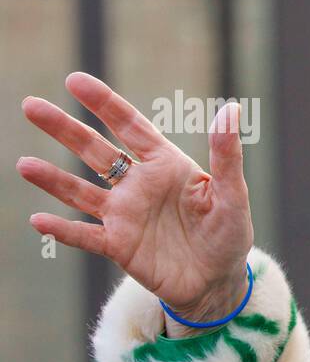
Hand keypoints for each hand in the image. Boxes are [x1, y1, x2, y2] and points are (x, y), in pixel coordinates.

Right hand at [17, 72, 254, 322]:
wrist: (218, 281)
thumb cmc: (228, 233)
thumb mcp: (232, 194)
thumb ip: (227, 155)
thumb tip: (231, 109)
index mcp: (165, 165)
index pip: (131, 127)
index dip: (104, 104)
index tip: (75, 80)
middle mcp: (138, 185)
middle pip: (95, 151)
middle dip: (65, 129)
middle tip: (31, 105)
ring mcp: (124, 215)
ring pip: (81, 192)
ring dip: (53, 179)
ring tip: (24, 165)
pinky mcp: (118, 246)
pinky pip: (85, 236)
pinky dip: (64, 230)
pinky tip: (39, 221)